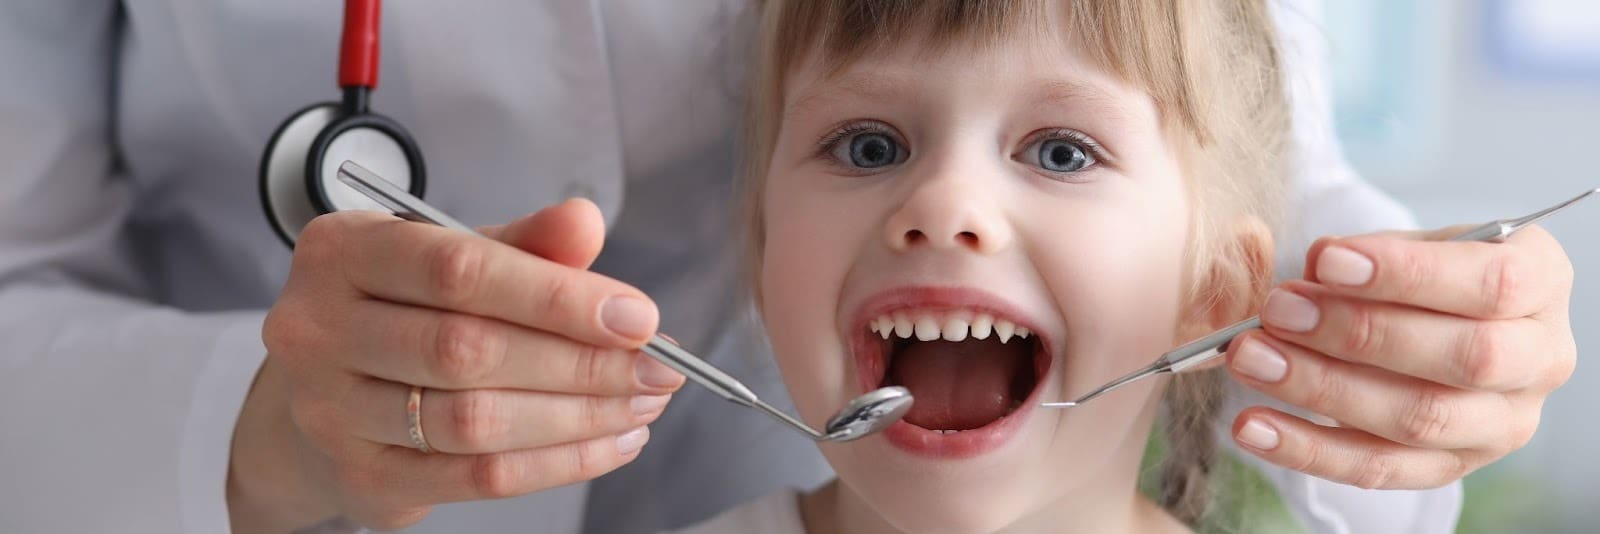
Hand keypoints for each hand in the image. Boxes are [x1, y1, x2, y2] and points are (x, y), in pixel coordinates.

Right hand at [229, 199, 685, 531]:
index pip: (460, 270)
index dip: (557, 296)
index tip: (637, 315)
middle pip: (470, 350)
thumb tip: (585, 221)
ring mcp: (330, 410)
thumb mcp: (454, 256)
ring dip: (579, 417)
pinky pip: (477, 478)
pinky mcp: (361, 476)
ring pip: (476, 420)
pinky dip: (558, 462)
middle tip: (658, 369)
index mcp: (344, 251)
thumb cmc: (404, 310)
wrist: (325, 391)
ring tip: (642, 405)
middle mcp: (318, 328)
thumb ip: (524, 242)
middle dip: (583, 362)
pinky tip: (609, 443)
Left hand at [1224, 225, 1576, 488]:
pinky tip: (1252, 428)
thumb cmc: (1420, 273)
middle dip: (1359, 333)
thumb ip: (1366, 252)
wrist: (1436, 320)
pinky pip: (1378, 468)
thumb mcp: (1405, 244)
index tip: (1327, 262)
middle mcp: (1539, 360)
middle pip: (1462, 357)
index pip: (1492, 283)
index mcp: (1542, 285)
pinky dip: (1307, 449)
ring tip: (1252, 359)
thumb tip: (1321, 265)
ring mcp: (1501, 423)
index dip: (1408, 274)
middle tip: (1277, 311)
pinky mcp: (1452, 466)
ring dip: (1322, 389)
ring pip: (1418, 418)